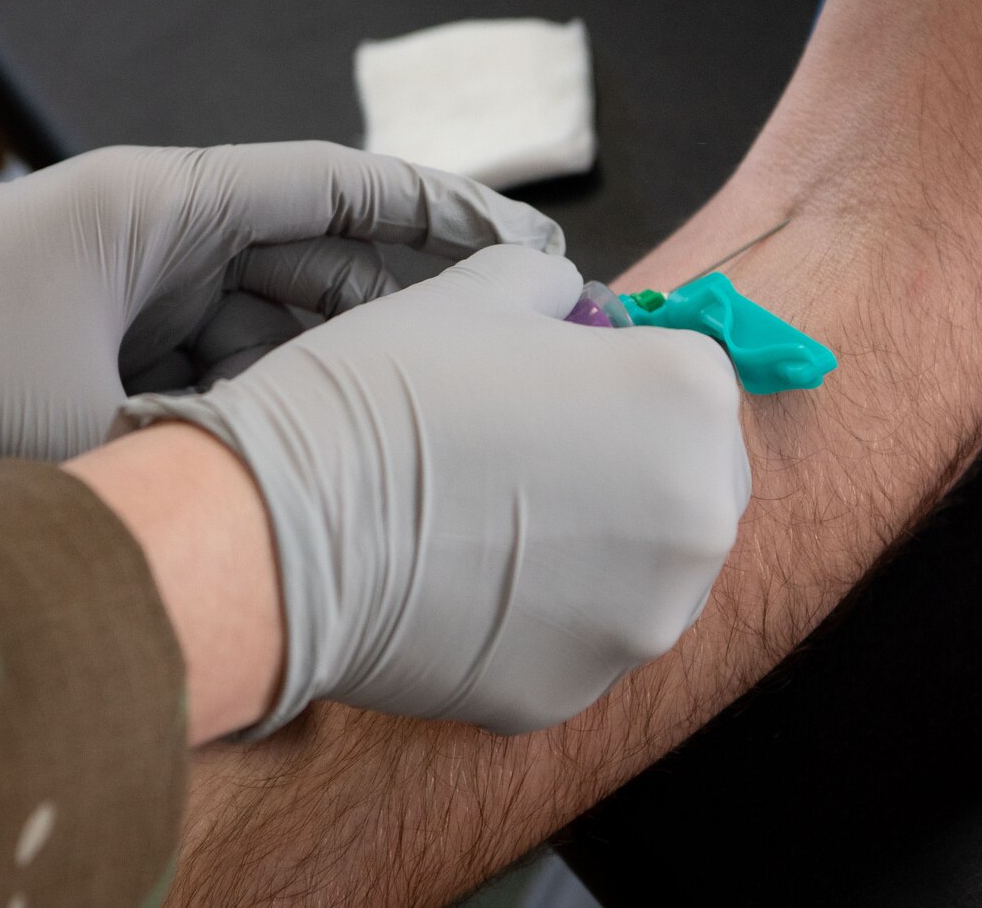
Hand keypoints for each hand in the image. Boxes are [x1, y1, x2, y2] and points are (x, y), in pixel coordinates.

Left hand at [0, 142, 561, 478]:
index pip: (337, 189)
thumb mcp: (74, 415)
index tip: (526, 239)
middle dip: (416, 289)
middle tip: (514, 332)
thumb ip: (195, 448)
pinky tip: (341, 430)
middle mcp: (170, 227)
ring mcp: (145, 276)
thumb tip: (298, 488)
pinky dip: (278, 385)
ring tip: (451, 388)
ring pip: (280, 305)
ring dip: (352, 345)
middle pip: (322, 248)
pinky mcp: (120, 326)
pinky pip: (226, 348)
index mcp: (171, 205)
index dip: (439, 211)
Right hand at [119, 243, 750, 737]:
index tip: (564, 378)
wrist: (283, 529)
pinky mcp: (579, 691)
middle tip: (530, 452)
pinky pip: (580, 639)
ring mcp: (643, 620)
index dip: (623, 369)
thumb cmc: (382, 396)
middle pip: (691, 478)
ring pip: (645, 571)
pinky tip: (463, 582)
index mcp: (689, 399)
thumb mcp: (478, 293)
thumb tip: (570, 310)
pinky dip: (540, 616)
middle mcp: (698, 518)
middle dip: (631, 460)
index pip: (696, 374)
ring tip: (491, 520)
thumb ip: (554, 291)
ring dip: (596, 545)